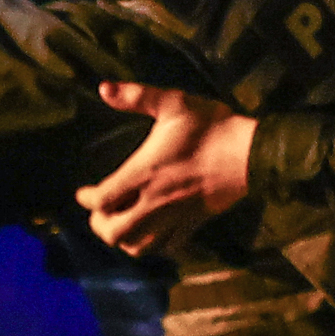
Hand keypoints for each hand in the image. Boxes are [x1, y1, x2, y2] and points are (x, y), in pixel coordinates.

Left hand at [77, 82, 254, 256]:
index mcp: (144, 174)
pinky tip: (149, 233)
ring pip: (138, 246)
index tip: (83, 193)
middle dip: (100, 225)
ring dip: (123, 240)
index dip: (86, 199)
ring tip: (120, 225)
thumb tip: (103, 88)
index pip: (102, 200)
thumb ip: (136, 96)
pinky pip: (167, 247)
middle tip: (99, 213)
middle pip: (115, 232)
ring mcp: (175, 217)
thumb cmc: (211, 126)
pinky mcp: (194, 224)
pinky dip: (151, 246)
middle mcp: (155, 202)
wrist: (251, 153)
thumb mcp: (173, 102)